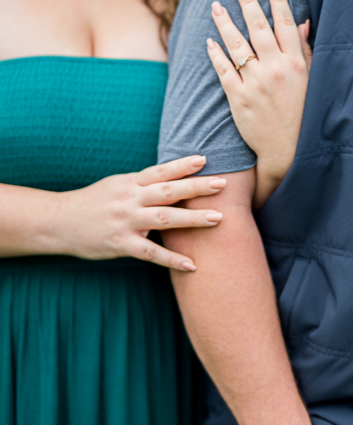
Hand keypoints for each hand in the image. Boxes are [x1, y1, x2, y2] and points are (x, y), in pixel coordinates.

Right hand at [60, 156, 225, 269]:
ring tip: (219, 218)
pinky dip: (172, 259)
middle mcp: (130, 199)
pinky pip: (151, 253)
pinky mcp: (121, 244)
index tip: (205, 159)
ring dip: (193, 219)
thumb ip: (144, 183)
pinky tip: (192, 265)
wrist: (57, 222)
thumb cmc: (94, 203)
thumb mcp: (117, 186)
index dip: (182, 165)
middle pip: (168, 191)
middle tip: (223, 184)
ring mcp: (126, 222)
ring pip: (164, 218)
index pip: (160, 171)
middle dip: (197, 188)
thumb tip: (175, 176)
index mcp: (130, 183)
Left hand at [206, 0, 312, 208]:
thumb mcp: (312, 82)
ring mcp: (256, 82)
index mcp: (296, 64)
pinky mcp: (239, 97)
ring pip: (236, 43)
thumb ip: (305, 51)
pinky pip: (223, 68)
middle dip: (248, 0)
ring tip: (216, 5)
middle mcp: (276, 69)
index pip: (285, 22)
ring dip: (225, 21)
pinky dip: (215, 53)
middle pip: (258, 26)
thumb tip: (302, 21)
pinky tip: (210, 41)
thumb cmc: (305, 116)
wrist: (290, 152)